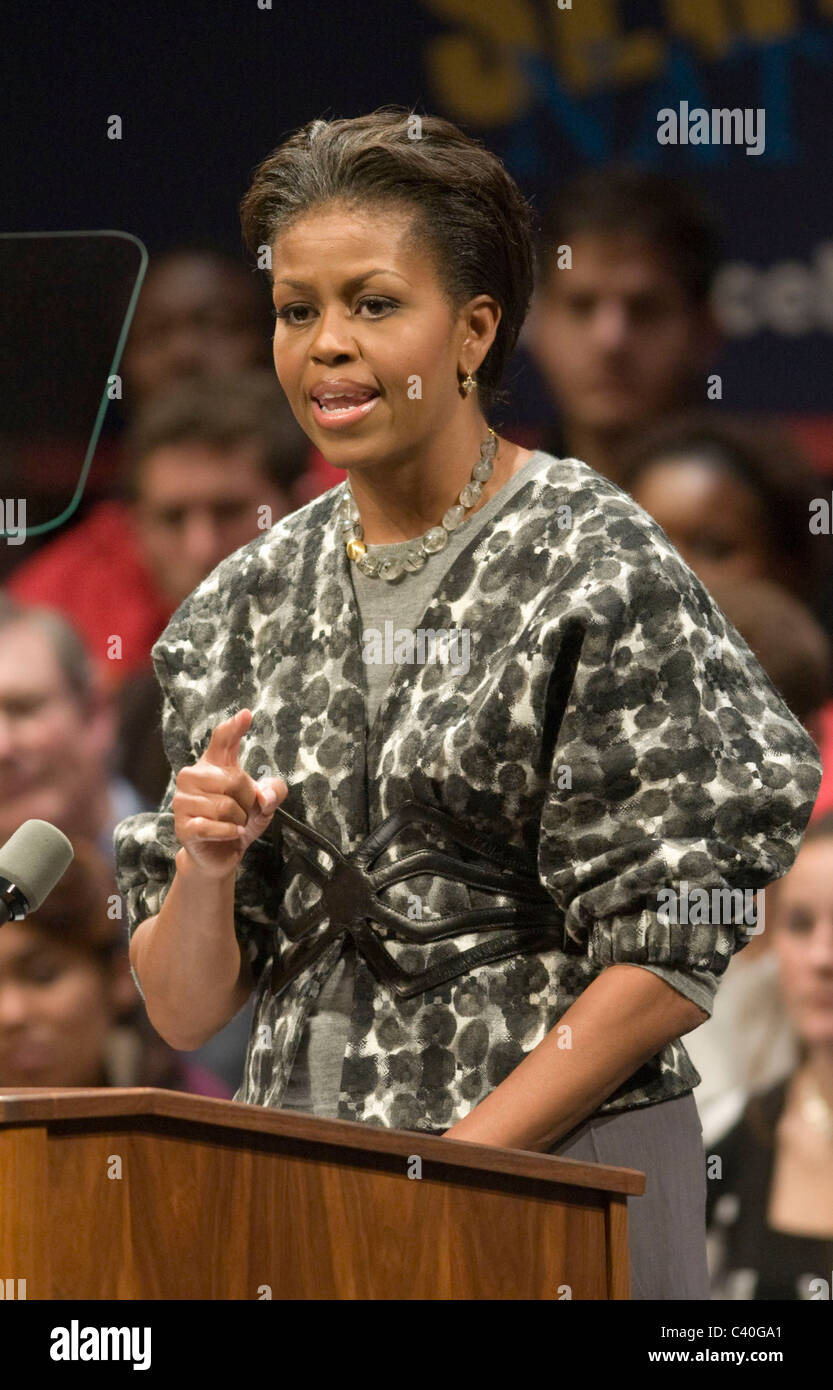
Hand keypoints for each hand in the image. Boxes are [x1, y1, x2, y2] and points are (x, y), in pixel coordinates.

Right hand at [172, 708, 287, 878]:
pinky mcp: (183, 825)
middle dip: (248, 800)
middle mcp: (193, 777)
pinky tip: (231, 833)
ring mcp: (183, 801)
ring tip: (235, 824)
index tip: (247, 715)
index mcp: (213, 765)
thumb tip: (265, 797)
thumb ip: (274, 792)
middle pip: (234, 779)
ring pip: (225, 805)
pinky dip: (230, 832)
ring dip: (239, 819)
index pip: (222, 740)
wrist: (220, 855)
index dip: (233, 727)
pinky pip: (213, 825)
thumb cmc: (239, 820)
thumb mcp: (265, 804)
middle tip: (244, 811)